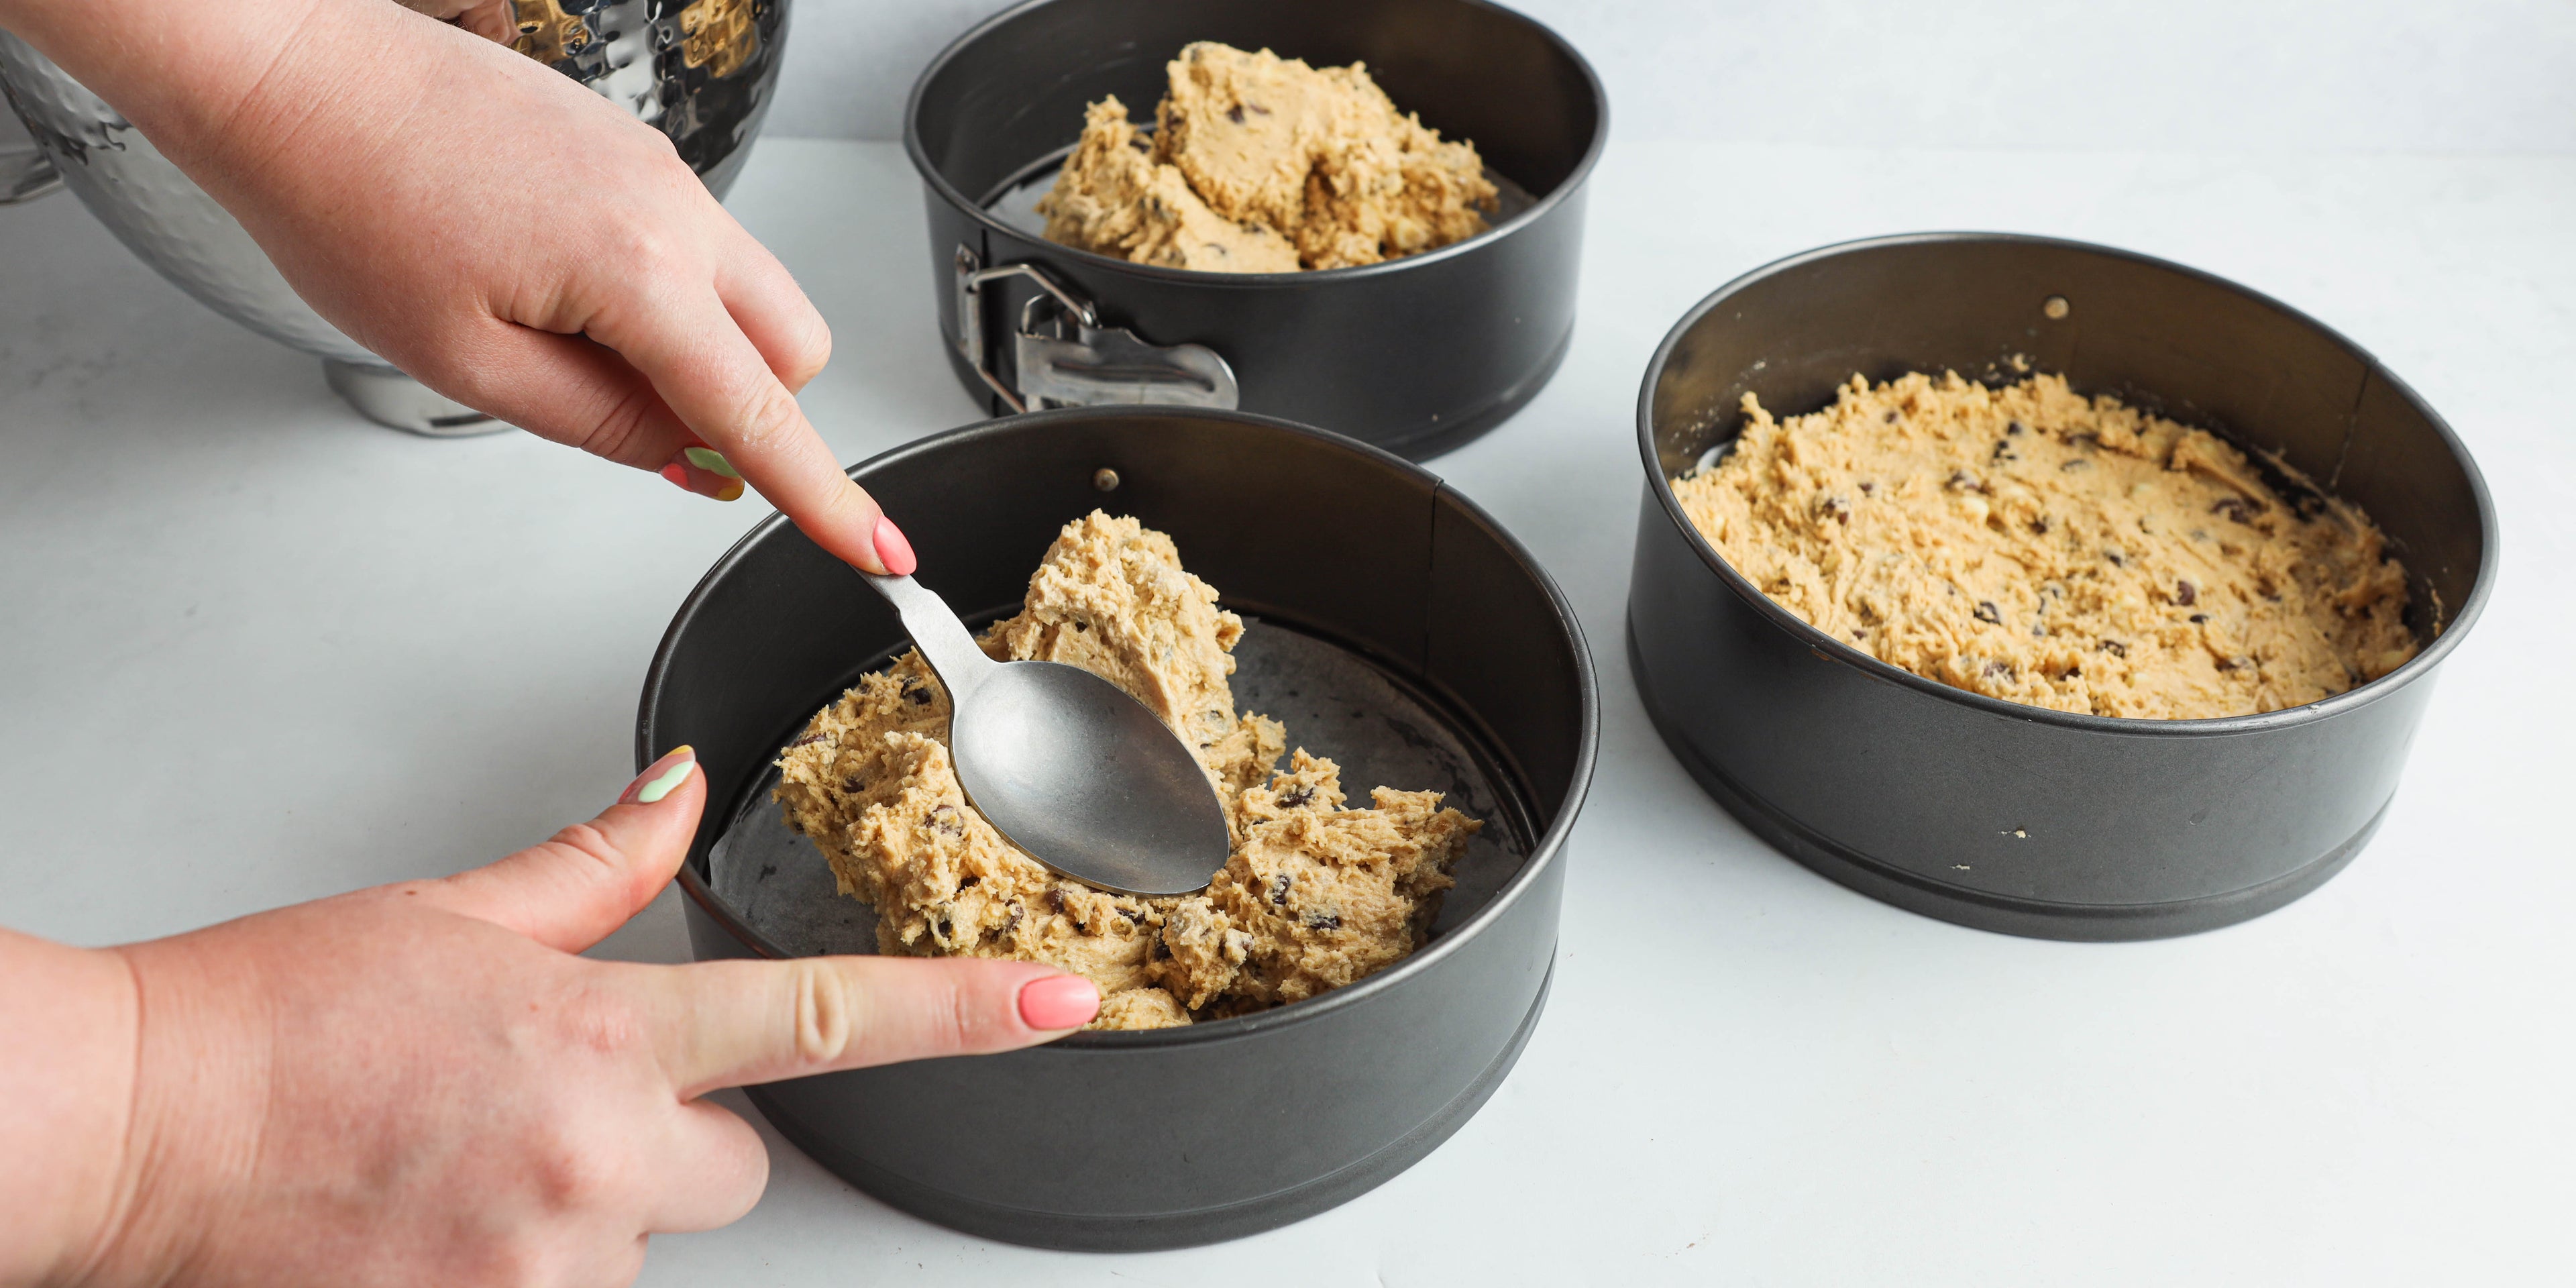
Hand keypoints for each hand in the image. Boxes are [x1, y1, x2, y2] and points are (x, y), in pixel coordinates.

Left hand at [0, 0, 916, 575]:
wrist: (298, 74)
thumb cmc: (352, 201)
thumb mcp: (466, 362)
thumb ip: (599, 424)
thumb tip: (690, 461)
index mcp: (638, 271)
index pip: (764, 413)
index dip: (826, 497)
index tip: (880, 551)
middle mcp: (675, 209)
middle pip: (795, 349)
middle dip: (753, 408)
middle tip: (642, 428)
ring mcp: (662, 170)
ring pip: (751, 295)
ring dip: (701, 350)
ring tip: (568, 345)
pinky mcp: (635, 150)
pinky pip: (699, 248)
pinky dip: (664, 298)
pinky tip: (556, 290)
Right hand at [12, 747, 1097, 1285]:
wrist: (130, 1129)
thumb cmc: (271, 1019)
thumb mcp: (453, 913)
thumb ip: (597, 865)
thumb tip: (678, 788)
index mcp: (599, 1034)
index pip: (826, 1019)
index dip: (960, 1013)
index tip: (1055, 1005)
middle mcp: (592, 1158)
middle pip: (740, 1165)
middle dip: (679, 1134)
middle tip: (558, 1102)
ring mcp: (546, 1260)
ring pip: (648, 1234)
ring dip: (592, 1201)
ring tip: (469, 1159)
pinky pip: (574, 1285)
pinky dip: (532, 1252)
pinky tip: (448, 1213)